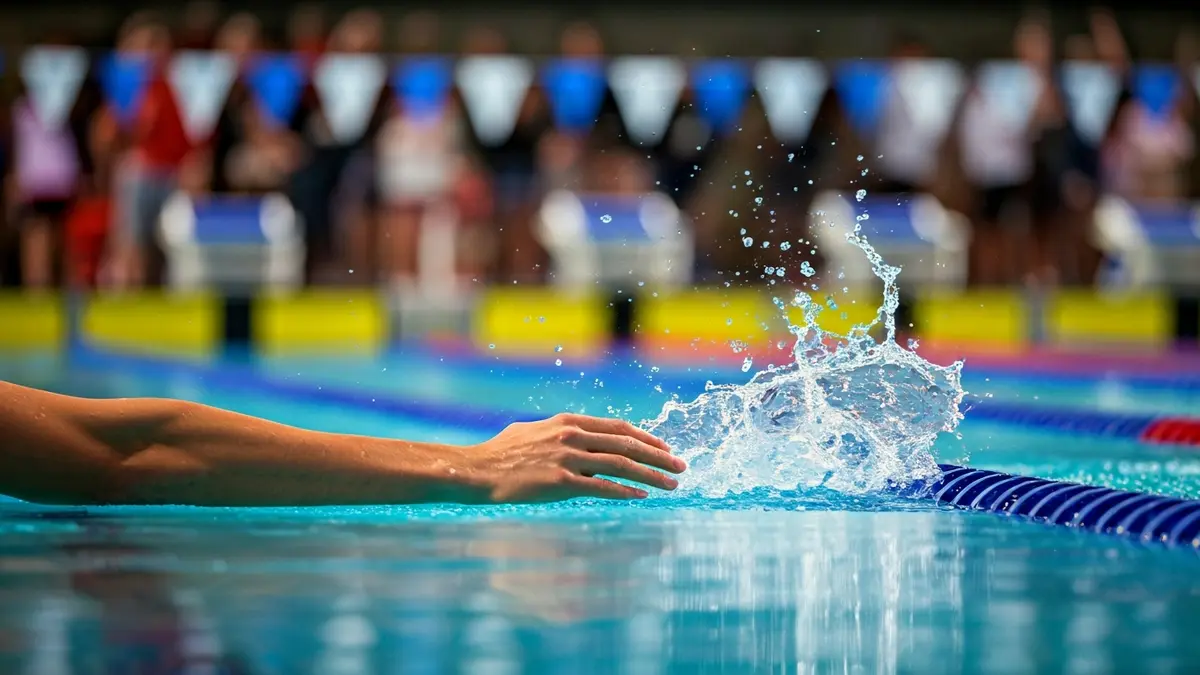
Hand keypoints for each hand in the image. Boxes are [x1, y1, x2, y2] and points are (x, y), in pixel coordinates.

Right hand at [468, 413, 685, 503]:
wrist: (477, 470)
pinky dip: (626, 491)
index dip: (646, 438)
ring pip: (621, 465)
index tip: (665, 448)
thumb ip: (561, 432)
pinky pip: (601, 487)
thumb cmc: (502, 453)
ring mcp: (568, 459)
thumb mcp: (535, 431)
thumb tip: (579, 437)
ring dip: (651, 475)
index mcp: (568, 421)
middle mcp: (572, 436)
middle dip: (659, 456)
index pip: (619, 428)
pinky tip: (642, 496)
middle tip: (681, 466)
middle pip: (627, 445)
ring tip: (671, 484)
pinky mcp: (561, 483)